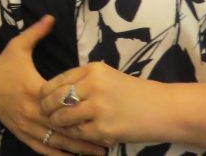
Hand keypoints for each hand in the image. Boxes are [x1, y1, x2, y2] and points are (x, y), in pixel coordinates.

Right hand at [0, 16, 105, 154]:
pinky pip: (41, 148)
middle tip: (109, 142)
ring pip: (55, 141)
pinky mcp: (22, 134)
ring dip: (76, 149)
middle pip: (63, 127)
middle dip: (86, 136)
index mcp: (34, 90)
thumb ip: (36, 33)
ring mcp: (26, 126)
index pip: (61, 103)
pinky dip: (57, 155)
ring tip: (98, 153)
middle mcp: (32, 112)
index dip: (81, 110)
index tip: (103, 113)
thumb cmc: (4, 66)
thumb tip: (52, 16)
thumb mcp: (17, 46)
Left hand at [39, 61, 169, 147]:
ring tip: (57, 124)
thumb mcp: (108, 75)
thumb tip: (54, 89)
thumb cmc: (133, 92)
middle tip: (45, 113)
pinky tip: (74, 133)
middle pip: (56, 99)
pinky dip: (72, 134)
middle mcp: (94, 86)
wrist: (163, 109)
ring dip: (57, 123)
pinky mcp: (103, 129)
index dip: (45, 92)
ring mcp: (98, 109)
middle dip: (47, 108)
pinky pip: (77, 133)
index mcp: (93, 70)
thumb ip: (83, 79)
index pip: (58, 80)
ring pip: (63, 117)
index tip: (42, 99)